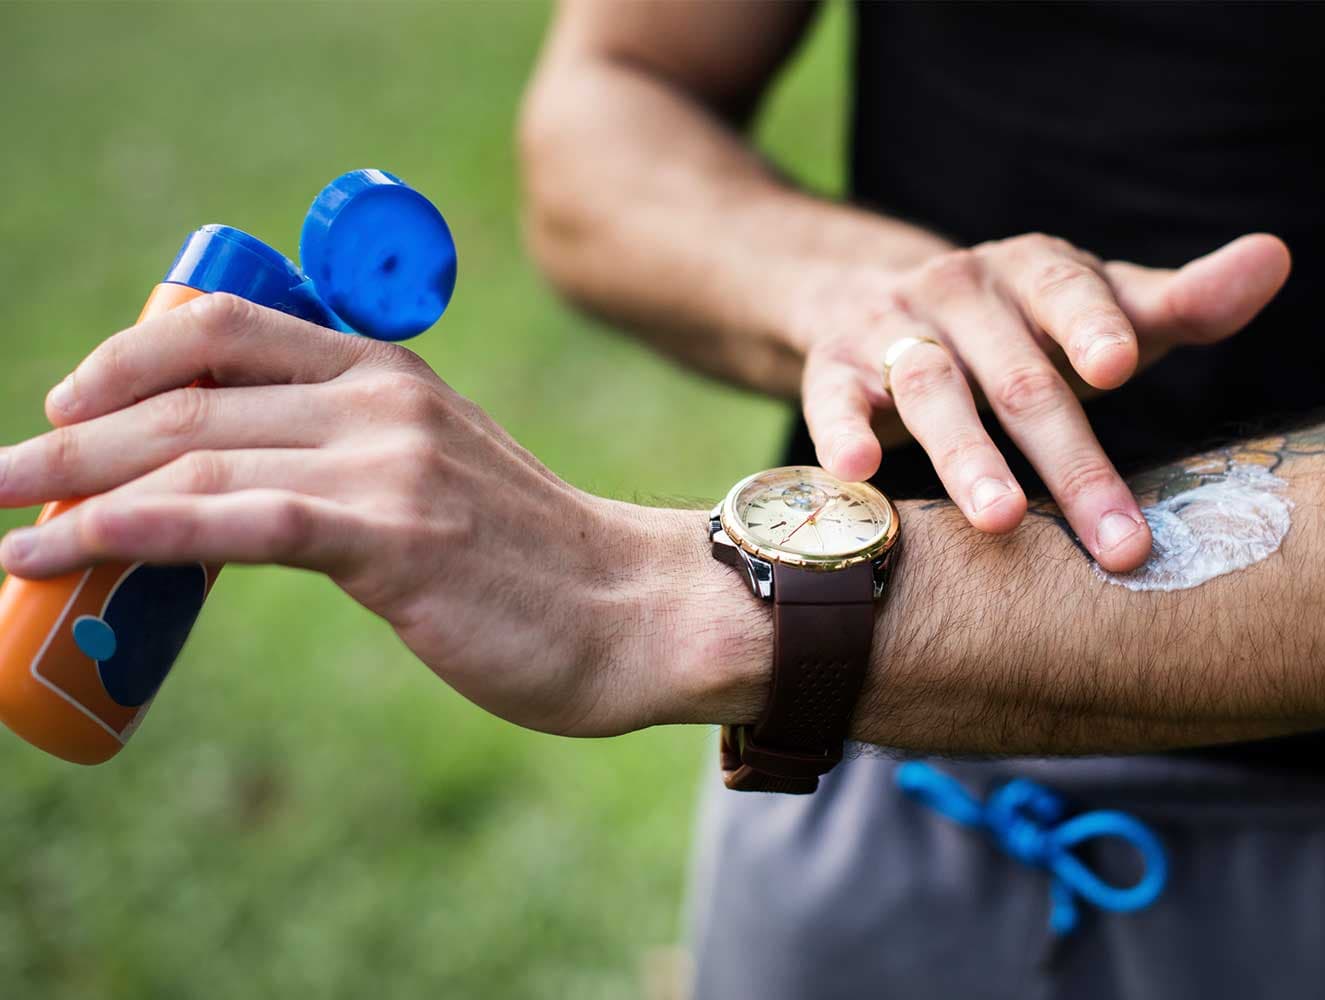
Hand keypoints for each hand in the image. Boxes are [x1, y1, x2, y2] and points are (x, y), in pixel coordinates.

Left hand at [0, 294, 756, 736]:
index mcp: (388, 373)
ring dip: (73, 487)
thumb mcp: (437, 476)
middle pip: (188, 397)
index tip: (63, 405)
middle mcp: (381, 400)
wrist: (634, 609)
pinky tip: (65, 547)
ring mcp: (388, 463)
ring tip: (1, 522)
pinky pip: (236, 520)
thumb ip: (348, 460)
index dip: (126, 358)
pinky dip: (133, 529)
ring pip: (195, 453)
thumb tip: (240, 494)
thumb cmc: (531, 560)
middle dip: (69, 437)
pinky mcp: (393, 535)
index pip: (227, 331)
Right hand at [790, 233, 1290, 571]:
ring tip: (999, 521)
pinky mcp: (832, 365)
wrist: (870, 297)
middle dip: (1067, 458)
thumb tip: (1276, 257)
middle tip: (1115, 540)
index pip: (1066, 290)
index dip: (1089, 326)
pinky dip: (840, 431)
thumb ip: (1180, 301)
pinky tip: (858, 471)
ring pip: (929, 388)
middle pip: (1017, 375)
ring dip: (964, 456)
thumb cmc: (1018, 326)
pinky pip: (831, 397)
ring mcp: (891, 326)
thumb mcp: (1096, 309)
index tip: (1117, 369)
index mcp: (1034, 269)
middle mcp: (961, 290)